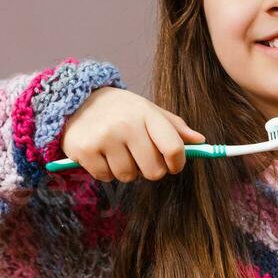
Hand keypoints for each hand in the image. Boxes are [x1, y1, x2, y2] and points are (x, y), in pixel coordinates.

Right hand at [60, 87, 206, 181]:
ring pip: (129, 176)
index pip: (174, 148)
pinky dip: (106, 171)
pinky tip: (101, 154)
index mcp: (146, 114)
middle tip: (140, 157)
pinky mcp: (84, 150)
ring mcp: (104, 138)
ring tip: (117, 152)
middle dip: (151, 170)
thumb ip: (175, 127)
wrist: (77, 100)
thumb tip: (201, 141)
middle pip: (153, 171)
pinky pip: (106, 177)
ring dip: (126, 170)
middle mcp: (126, 125)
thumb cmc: (121, 110)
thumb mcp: (149, 111)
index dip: (178, 163)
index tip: (174, 165)